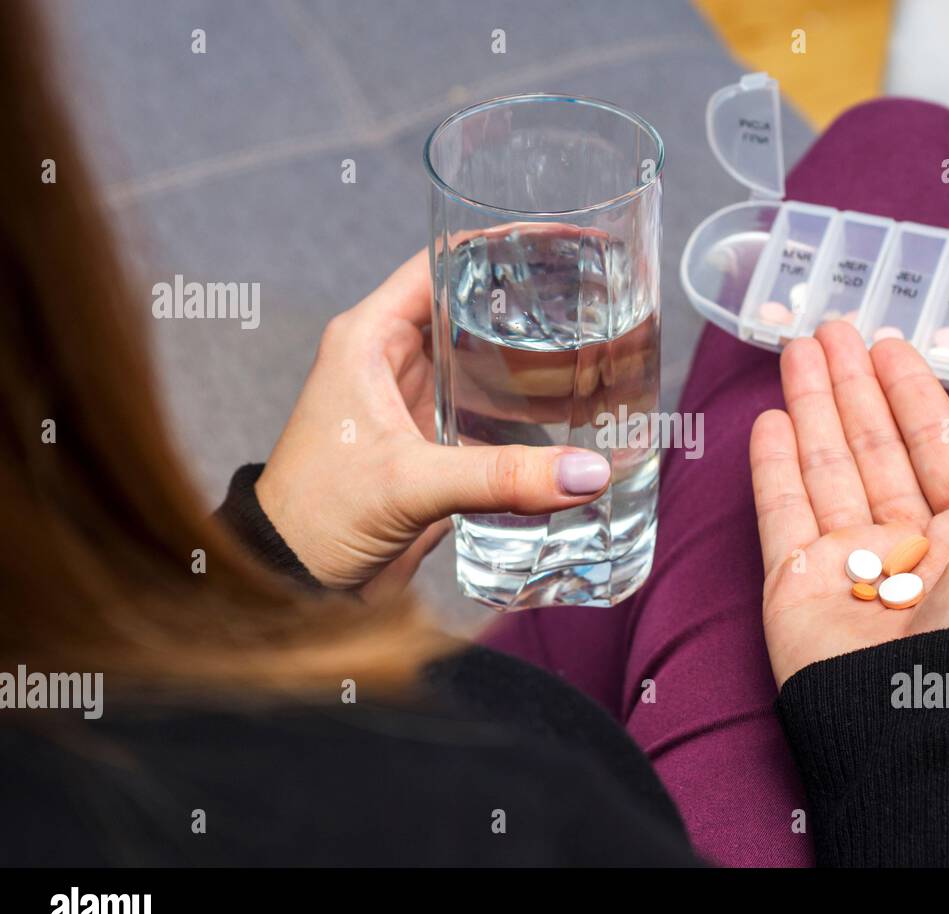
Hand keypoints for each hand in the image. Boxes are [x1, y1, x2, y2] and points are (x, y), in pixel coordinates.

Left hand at [255, 250, 610, 594]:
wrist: (293, 585)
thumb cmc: (317, 515)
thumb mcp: (410, 484)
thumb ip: (501, 477)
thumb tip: (588, 474)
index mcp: (371, 338)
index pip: (442, 264)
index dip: (499, 244)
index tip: (560, 238)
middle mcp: (394, 362)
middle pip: (473, 308)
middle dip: (532, 302)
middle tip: (598, 296)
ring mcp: (416, 404)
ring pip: (485, 361)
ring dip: (534, 358)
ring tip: (601, 346)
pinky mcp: (433, 447)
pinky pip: (489, 413)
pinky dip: (528, 411)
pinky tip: (574, 413)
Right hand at [749, 321, 948, 687]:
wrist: (919, 722)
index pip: (936, 447)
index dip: (914, 394)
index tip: (890, 346)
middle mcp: (909, 544)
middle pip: (874, 446)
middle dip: (853, 387)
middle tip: (830, 328)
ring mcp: (848, 562)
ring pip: (825, 466)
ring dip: (810, 406)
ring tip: (795, 349)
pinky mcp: (796, 583)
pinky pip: (783, 513)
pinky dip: (774, 466)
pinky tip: (770, 419)